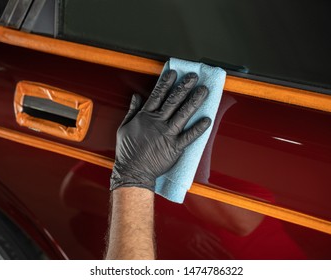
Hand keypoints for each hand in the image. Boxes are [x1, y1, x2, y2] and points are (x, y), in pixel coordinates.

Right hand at [110, 70, 211, 190]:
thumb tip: (136, 96)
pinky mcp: (175, 147)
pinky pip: (189, 136)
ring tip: (203, 91)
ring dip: (194, 101)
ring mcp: (167, 134)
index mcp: (145, 116)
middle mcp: (157, 122)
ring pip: (183, 114)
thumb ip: (132, 111)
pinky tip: (207, 120)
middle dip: (184, 87)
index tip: (174, 73)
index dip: (166, 83)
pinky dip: (198, 128)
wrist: (133, 172)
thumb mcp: (124, 127)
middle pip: (173, 100)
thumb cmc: (128, 152)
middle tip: (193, 77)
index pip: (158, 95)